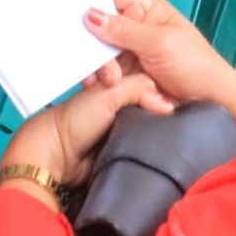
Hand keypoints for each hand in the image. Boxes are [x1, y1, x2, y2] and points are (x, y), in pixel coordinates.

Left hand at [0, 69, 170, 192]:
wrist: (58, 155)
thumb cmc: (76, 119)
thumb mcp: (108, 94)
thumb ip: (138, 88)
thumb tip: (167, 103)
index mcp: (116, 83)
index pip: (147, 80)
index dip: (162, 86)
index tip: (176, 94)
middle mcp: (121, 103)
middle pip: (151, 104)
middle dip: (161, 110)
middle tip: (176, 114)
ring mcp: (122, 126)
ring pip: (149, 125)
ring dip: (156, 129)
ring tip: (172, 131)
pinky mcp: (123, 148)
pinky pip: (143, 145)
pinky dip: (149, 146)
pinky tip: (162, 146)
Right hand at [82, 0, 235, 108]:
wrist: (211, 102)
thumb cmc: (195, 64)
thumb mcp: (159, 43)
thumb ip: (123, 29)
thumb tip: (90, 14)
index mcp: (144, 8)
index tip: (66, 5)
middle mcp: (132, 26)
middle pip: (97, 26)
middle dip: (94, 44)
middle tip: (99, 64)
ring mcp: (128, 51)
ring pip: (98, 53)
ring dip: (102, 68)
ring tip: (113, 82)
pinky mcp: (126, 74)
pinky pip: (105, 74)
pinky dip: (106, 83)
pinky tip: (112, 90)